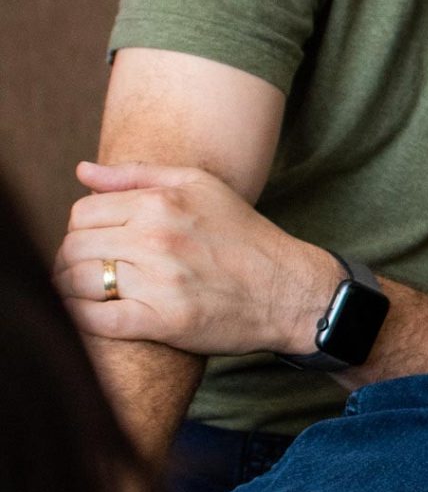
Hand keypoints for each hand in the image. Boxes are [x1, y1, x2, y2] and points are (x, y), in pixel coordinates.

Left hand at [54, 161, 341, 354]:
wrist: (290, 291)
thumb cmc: (245, 236)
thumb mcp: (201, 187)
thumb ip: (137, 175)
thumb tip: (82, 171)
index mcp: (161, 204)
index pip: (82, 213)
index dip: (82, 229)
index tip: (98, 242)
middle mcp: (156, 239)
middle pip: (75, 247)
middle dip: (74, 260)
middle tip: (93, 269)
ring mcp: (159, 282)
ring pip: (78, 282)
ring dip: (73, 289)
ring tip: (91, 292)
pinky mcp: (163, 321)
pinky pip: (95, 319)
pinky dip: (81, 318)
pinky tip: (91, 314)